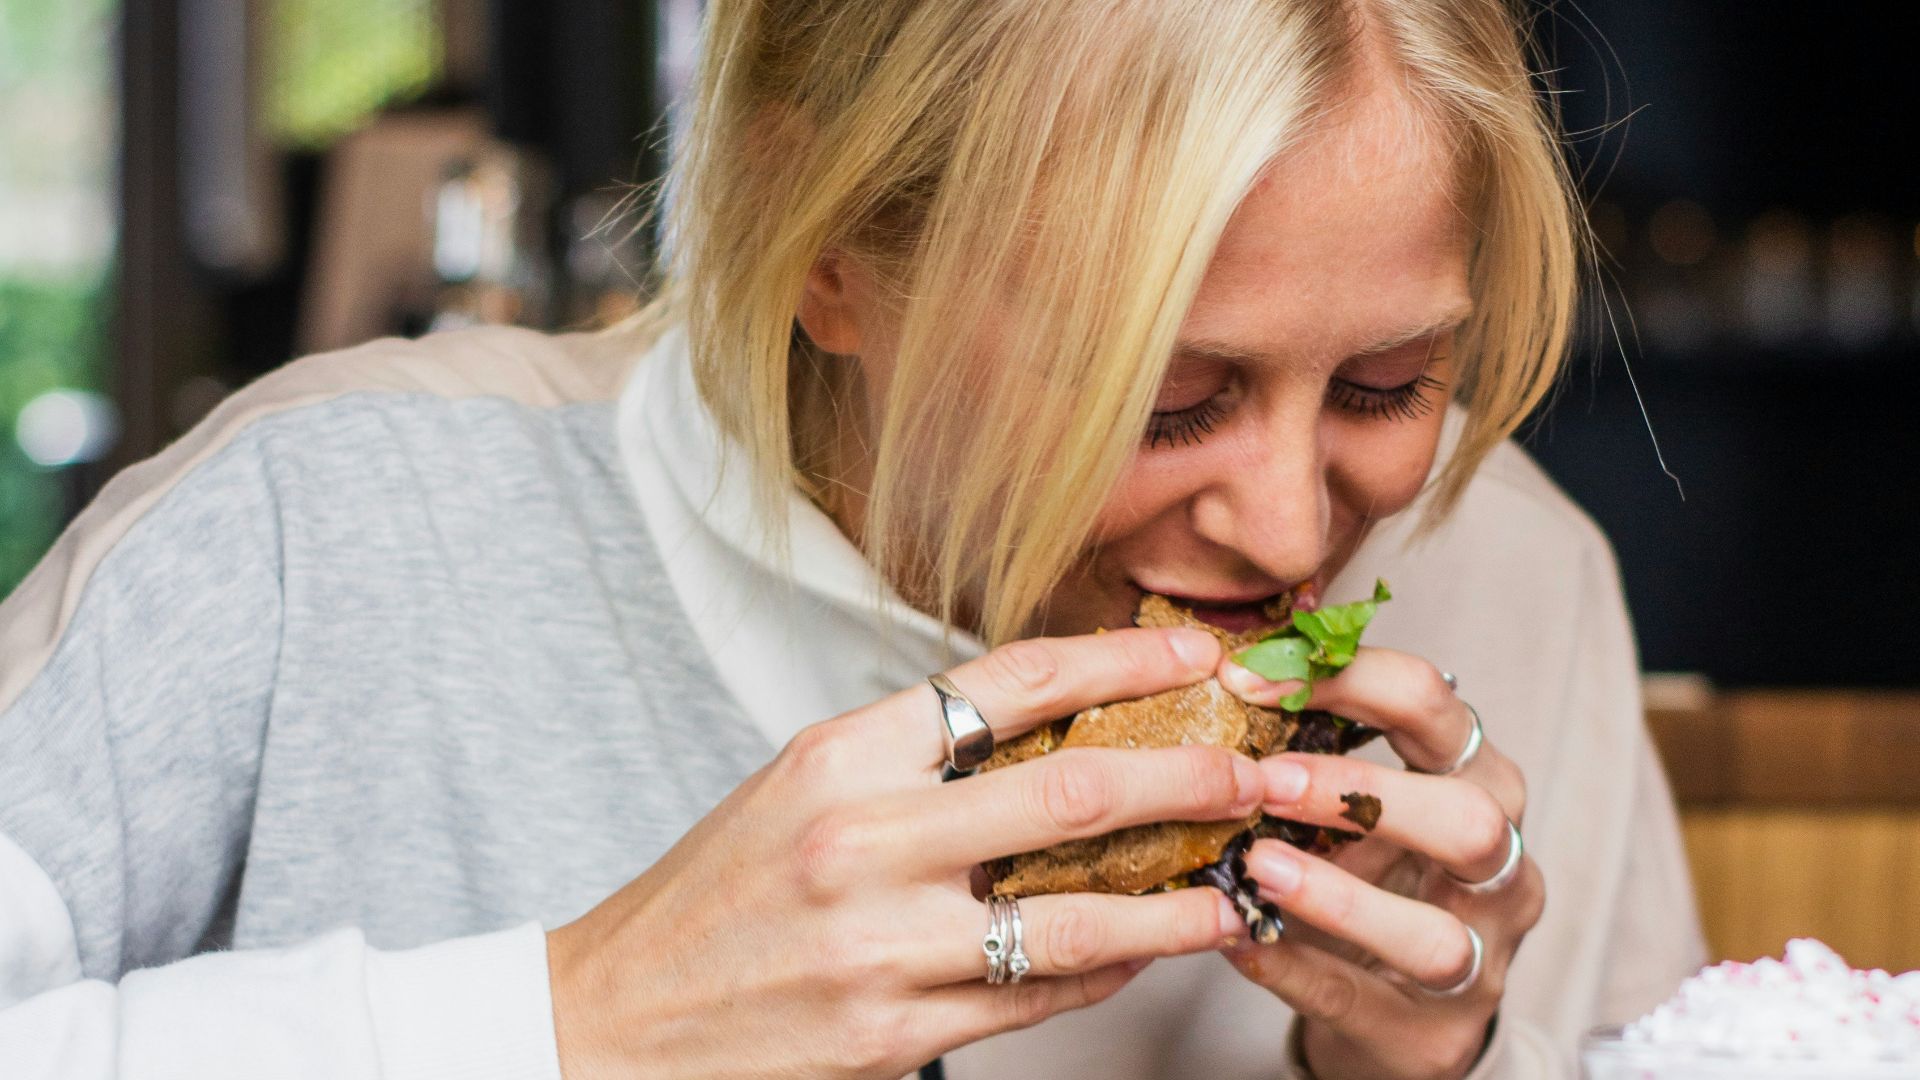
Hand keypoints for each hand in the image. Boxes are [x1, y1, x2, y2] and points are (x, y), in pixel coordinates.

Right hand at [547, 626, 1263, 1079]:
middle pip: (1074, 790)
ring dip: (1178, 901)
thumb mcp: (801, 787)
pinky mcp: (894, 1034)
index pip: (1012, 680)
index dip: (1124, 659)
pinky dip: (1105, 970)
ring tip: (1235, 888)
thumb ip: (917, 756)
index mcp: (842, 754)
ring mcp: (882, 944)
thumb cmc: (716, 894)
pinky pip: (1037, 996)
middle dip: (1192, 776)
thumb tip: (1055, 728)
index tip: (1197, 652)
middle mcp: (865, 839)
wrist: (618, 1017)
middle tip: (1259, 769)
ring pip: (1078, 915)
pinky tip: (1143, 951)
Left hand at [1217, 649, 1542, 1079]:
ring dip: (1338, 896)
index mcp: (1476, 779)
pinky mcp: (1434, 1035)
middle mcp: (1499, 865)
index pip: (1432, 704)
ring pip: (1436, 933)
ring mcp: (1480, 957)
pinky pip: (1362, 1001)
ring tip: (1255, 866)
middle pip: (1471, 818)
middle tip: (1266, 782)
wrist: (1397, 1006)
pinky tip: (1237, 940)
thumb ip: (1307, 747)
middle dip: (1365, 794)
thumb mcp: (1351, 803)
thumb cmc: (1369, 876)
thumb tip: (1218, 672)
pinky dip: (1294, 968)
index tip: (1246, 678)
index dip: (1345, 681)